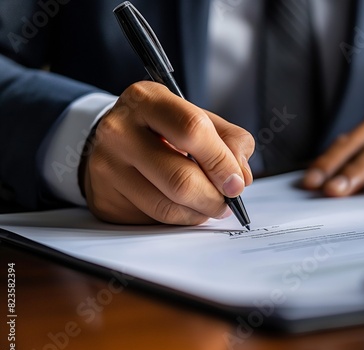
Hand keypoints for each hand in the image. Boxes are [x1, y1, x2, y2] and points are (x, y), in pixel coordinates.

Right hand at [80, 81, 254, 224]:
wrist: (115, 141)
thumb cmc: (162, 129)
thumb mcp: (197, 118)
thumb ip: (229, 140)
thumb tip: (241, 176)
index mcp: (147, 99)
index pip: (193, 130)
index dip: (221, 161)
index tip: (236, 182)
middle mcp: (119, 130)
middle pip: (180, 177)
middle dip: (214, 196)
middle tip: (227, 200)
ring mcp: (107, 165)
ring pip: (167, 205)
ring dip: (200, 212)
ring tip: (210, 205)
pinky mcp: (105, 197)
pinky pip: (154, 218)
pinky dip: (181, 219)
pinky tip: (188, 209)